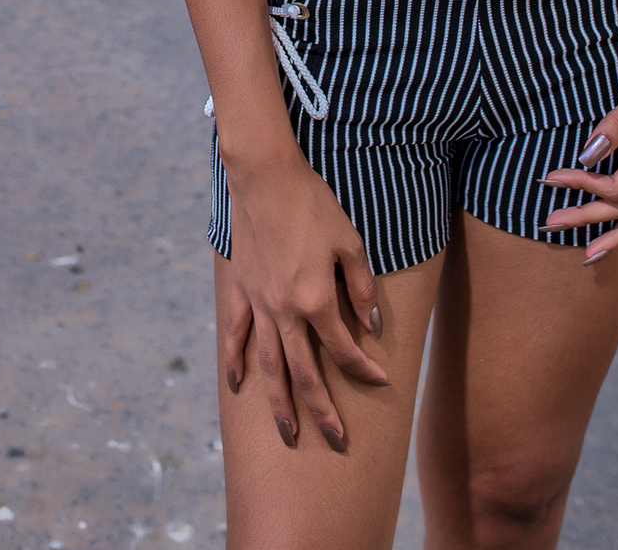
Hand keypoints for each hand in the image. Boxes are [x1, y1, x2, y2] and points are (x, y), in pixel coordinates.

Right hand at [223, 149, 386, 449]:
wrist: (265, 176)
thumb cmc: (313, 204)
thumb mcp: (350, 242)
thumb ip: (362, 288)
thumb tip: (371, 327)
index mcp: (317, 299)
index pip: (344, 349)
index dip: (364, 369)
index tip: (381, 381)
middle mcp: (286, 310)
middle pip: (304, 374)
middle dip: (322, 411)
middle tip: (337, 440)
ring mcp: (259, 302)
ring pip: (269, 365)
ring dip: (279, 403)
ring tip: (289, 433)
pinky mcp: (240, 289)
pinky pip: (236, 333)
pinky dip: (236, 361)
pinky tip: (240, 384)